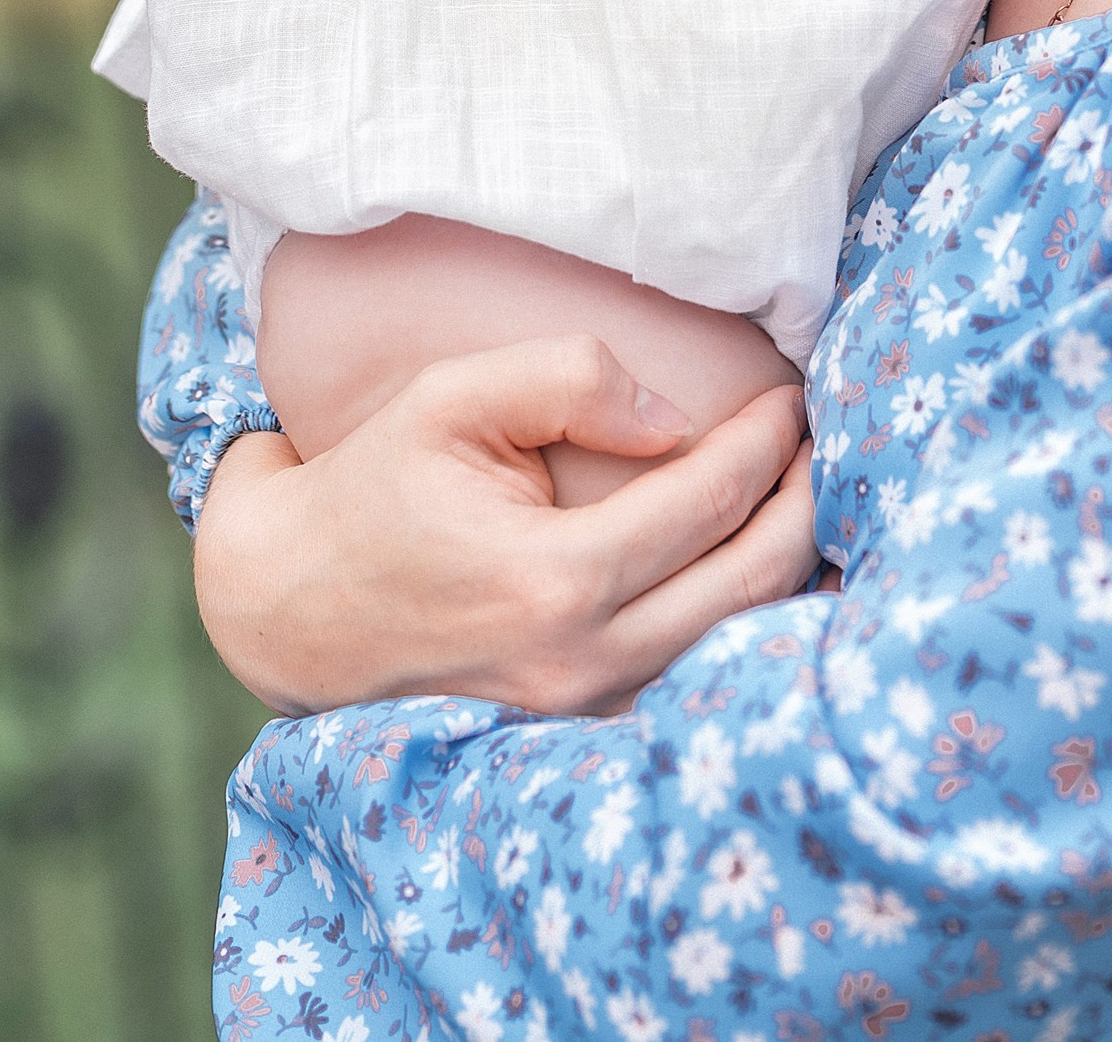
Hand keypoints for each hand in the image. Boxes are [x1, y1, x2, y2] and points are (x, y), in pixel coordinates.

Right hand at [192, 338, 816, 716]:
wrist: (284, 609)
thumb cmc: (368, 489)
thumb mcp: (450, 399)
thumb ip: (570, 381)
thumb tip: (678, 415)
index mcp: (555, 582)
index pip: (709, 504)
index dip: (767, 442)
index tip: (795, 394)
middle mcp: (583, 663)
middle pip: (753, 586)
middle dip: (807, 504)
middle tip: (827, 440)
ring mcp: (584, 712)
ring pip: (735, 643)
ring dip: (783, 567)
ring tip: (807, 492)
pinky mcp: (577, 729)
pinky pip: (690, 673)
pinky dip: (738, 619)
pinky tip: (756, 564)